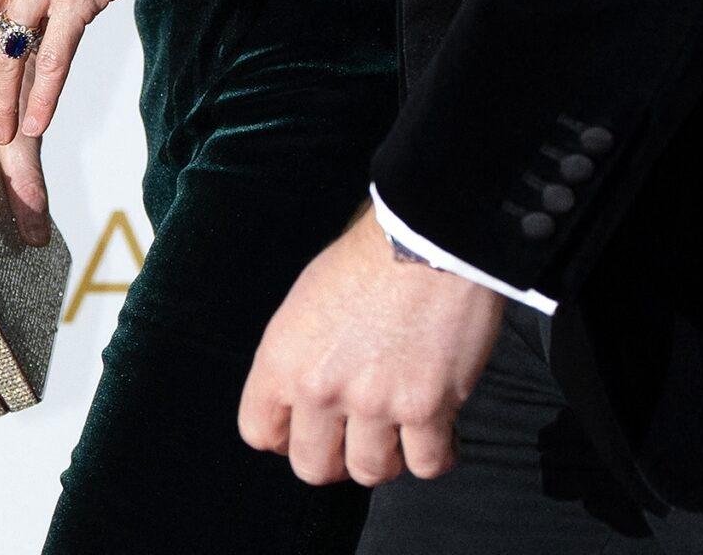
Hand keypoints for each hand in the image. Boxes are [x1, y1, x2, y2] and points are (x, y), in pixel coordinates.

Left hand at [239, 208, 503, 485]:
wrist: (430, 230)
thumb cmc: (373, 252)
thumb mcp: (310, 295)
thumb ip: (301, 352)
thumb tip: (310, 396)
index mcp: (283, 356)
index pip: (259, 431)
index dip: (286, 436)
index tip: (310, 428)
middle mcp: (321, 387)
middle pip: (313, 467)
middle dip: (337, 456)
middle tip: (359, 435)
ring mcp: (374, 402)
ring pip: (371, 472)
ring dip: (389, 455)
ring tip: (404, 428)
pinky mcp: (426, 406)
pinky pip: (428, 464)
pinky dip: (439, 452)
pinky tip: (443, 429)